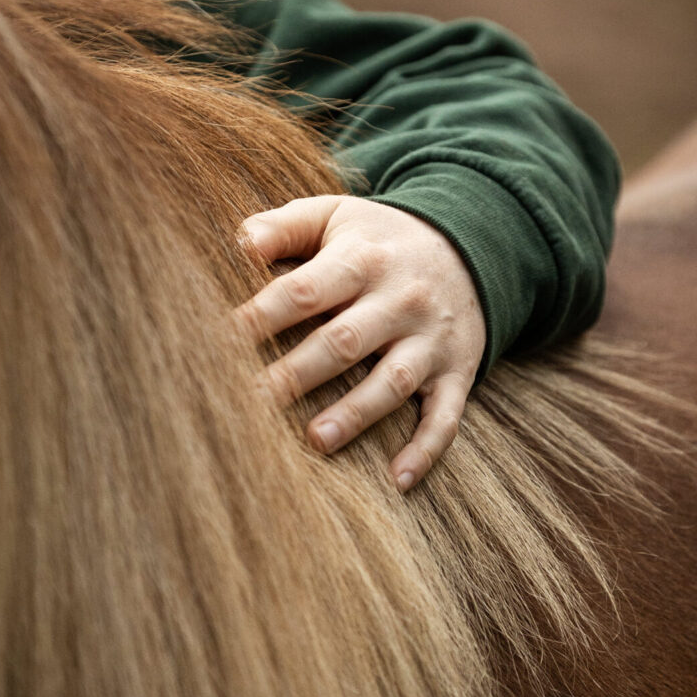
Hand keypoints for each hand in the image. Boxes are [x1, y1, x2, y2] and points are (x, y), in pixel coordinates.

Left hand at [234, 195, 486, 490]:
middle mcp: (400, 299)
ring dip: (354, 414)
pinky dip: (426, 449)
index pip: (304, 290)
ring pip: (392, 381)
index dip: (262, 317)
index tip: (222, 343)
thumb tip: (239, 245)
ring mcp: (430, 339)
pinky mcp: (457, 371)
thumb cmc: (380, 239)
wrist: (474, 244)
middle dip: (295, 374)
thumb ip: (284, 226)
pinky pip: (446, 415)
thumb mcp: (336, 216)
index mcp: (362, 259)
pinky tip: (398, 480)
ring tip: (315, 440)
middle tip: (250, 403)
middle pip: (343, 341)